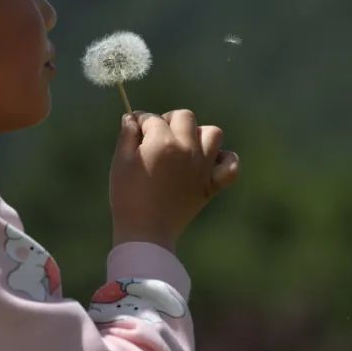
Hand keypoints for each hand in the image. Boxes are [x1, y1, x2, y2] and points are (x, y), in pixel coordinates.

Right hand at [110, 109, 239, 251]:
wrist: (146, 233)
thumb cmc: (127, 196)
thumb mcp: (120, 163)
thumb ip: (127, 135)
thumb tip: (132, 118)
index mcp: (162, 142)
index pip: (153, 118)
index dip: (141, 122)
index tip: (136, 129)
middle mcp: (187, 149)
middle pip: (185, 117)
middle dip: (169, 121)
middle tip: (157, 137)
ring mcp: (203, 166)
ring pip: (212, 133)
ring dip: (198, 135)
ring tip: (184, 147)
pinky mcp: (212, 184)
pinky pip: (231, 164)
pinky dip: (224, 160)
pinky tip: (209, 163)